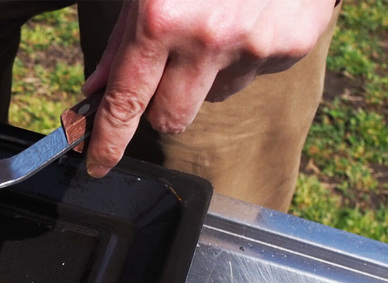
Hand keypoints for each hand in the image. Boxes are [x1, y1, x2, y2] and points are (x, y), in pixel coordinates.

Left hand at [81, 0, 335, 177]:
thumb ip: (122, 40)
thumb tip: (96, 90)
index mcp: (161, 19)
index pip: (125, 103)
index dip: (107, 141)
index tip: (98, 163)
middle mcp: (206, 38)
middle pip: (170, 119)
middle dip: (159, 107)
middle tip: (166, 71)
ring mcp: (253, 45)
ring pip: (213, 96)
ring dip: (207, 73)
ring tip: (218, 20)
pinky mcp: (291, 46)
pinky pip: (252, 73)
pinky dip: (245, 53)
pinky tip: (250, 14)